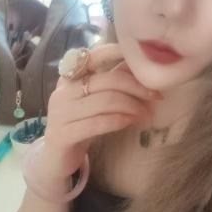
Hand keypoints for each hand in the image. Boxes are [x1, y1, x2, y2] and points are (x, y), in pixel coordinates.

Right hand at [39, 43, 160, 178]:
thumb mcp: (95, 101)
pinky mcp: (63, 134)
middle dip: (136, 87)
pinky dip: (119, 121)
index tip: (141, 59)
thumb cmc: (80, 125)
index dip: (117, 53)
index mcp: (69, 77)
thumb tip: (137, 65)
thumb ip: (111, 82)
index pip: (94, 56)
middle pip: (107, 80)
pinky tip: (132, 122)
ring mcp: (60, 112)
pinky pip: (97, 123)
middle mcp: (62, 91)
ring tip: (147, 114)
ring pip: (105, 101)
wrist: (56, 158)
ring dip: (132, 106)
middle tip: (155, 96)